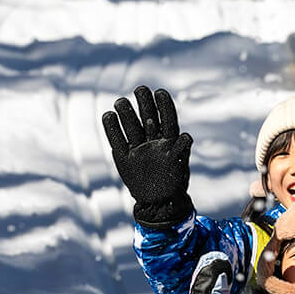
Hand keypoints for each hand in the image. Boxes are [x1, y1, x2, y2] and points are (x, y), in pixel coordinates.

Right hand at [102, 85, 193, 225]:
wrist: (158, 203)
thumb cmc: (173, 184)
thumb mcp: (179, 167)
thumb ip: (180, 151)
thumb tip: (186, 136)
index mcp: (169, 141)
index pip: (168, 118)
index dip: (164, 105)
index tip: (160, 92)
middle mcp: (154, 141)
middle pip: (149, 117)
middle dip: (145, 103)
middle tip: (140, 89)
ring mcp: (138, 148)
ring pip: (132, 125)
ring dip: (127, 113)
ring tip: (121, 102)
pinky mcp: (124, 157)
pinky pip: (116, 140)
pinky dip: (112, 128)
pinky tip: (108, 115)